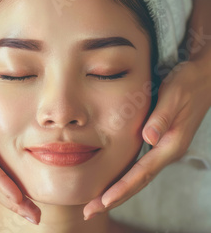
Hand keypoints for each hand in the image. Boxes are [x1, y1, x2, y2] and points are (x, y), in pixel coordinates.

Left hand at [83, 60, 210, 219]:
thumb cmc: (187, 82)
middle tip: (89, 212)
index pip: (141, 173)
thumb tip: (148, 138)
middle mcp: (166, 151)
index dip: (122, 188)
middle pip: (137, 182)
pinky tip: (111, 182)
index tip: (103, 202)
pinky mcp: (158, 142)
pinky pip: (139, 166)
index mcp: (170, 144)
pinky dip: (124, 178)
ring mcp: (162, 148)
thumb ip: (161, 117)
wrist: (202, 76)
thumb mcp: (174, 94)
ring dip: (117, 191)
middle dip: (113, 198)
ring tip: (95, 204)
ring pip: (137, 177)